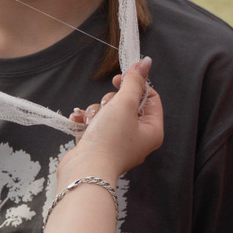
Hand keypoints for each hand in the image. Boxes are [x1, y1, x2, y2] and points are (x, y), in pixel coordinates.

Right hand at [56, 58, 162, 181]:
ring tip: (92, 121)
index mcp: (152, 131)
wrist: (85, 171)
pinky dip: (87, 120)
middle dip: (112, 101)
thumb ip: (134, 81)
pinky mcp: (99, 145)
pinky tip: (80, 121)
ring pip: (108, 112)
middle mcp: (137, 138)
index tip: (119, 78)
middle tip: (107, 107)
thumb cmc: (110, 139)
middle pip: (127, 103)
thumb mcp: (124, 104)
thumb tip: (145, 61)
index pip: (150, 98)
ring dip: (97, 111)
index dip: (136, 85)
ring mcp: (117, 142)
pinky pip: (95, 123)